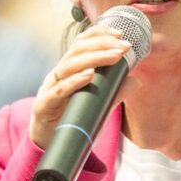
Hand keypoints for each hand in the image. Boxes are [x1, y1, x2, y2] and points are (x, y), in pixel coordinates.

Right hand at [28, 24, 133, 149]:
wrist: (48, 147)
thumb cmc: (72, 121)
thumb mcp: (97, 105)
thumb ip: (113, 93)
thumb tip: (137, 81)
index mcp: (68, 70)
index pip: (81, 44)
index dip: (98, 34)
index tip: (119, 33)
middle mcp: (57, 75)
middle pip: (76, 50)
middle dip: (101, 45)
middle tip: (123, 47)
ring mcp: (49, 89)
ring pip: (68, 65)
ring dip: (93, 59)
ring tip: (114, 57)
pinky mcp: (43, 106)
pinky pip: (59, 91)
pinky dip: (74, 82)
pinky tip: (90, 75)